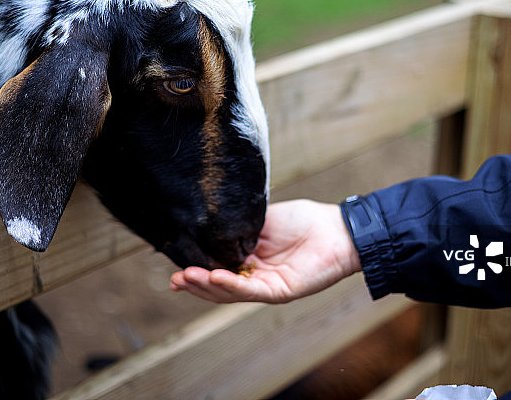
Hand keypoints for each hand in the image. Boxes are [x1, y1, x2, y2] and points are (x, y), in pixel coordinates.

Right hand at [170, 199, 360, 303]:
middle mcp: (253, 275)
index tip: (173, 266)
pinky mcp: (280, 291)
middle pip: (218, 286)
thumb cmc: (304, 220)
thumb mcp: (261, 218)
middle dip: (195, 283)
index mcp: (247, 258)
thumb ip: (237, 225)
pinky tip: (216, 277)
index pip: (215, 268)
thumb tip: (207, 223)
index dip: (195, 269)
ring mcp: (266, 285)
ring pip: (231, 292)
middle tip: (175, 278)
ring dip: (208, 286)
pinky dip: (232, 286)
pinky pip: (252, 291)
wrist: (336, 229)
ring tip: (187, 278)